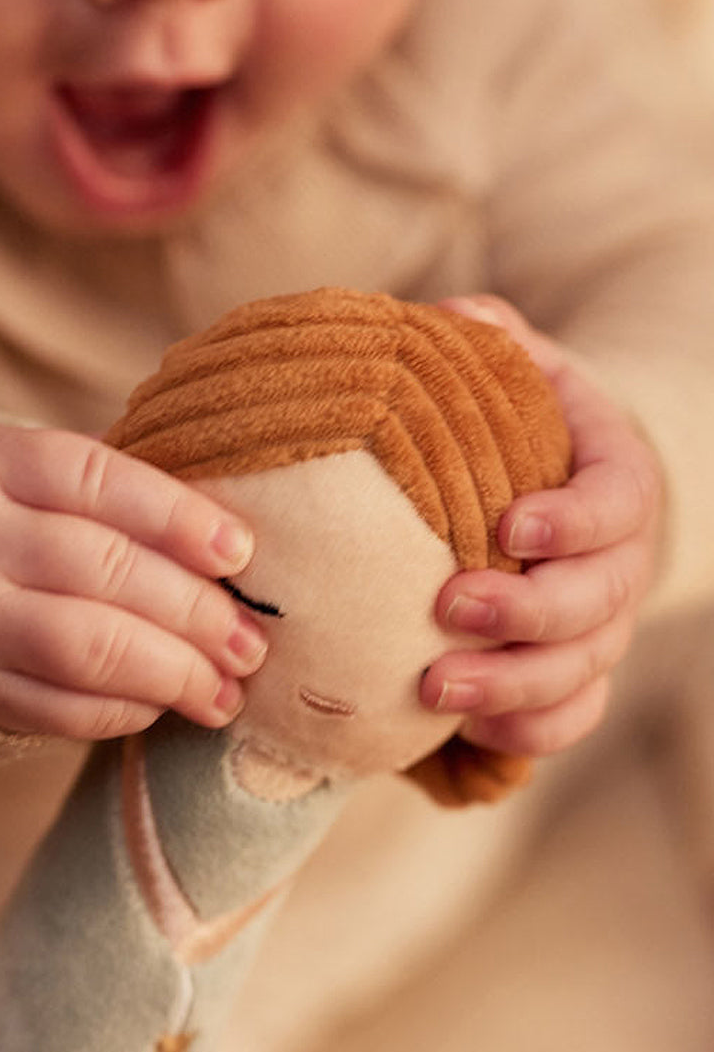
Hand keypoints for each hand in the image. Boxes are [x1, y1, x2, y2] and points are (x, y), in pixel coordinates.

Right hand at [0, 424, 268, 740]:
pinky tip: (166, 705)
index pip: (96, 482)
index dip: (177, 517)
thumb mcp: (32, 478)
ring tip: (226, 691)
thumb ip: (116, 499)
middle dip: (194, 612)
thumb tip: (235, 557)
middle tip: (251, 643)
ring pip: (88, 649)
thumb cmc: (2, 517)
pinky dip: (129, 710)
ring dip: (174, 674)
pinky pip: (65, 710)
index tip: (240, 553)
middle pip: (103, 572)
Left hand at [420, 295, 662, 757]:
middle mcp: (618, 560)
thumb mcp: (513, 372)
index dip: (574, 520)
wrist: (546, 489)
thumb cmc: (519, 427)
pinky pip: (570, 717)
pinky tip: (468, 734)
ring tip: (432, 690)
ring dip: (513, 686)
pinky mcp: (574, 672)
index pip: (617, 502)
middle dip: (528, 614)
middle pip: (600, 601)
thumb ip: (489, 342)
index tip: (510, 527)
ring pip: (583, 670)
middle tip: (448, 609)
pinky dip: (528, 732)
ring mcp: (601, 624)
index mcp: (613, 478)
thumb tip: (453, 316)